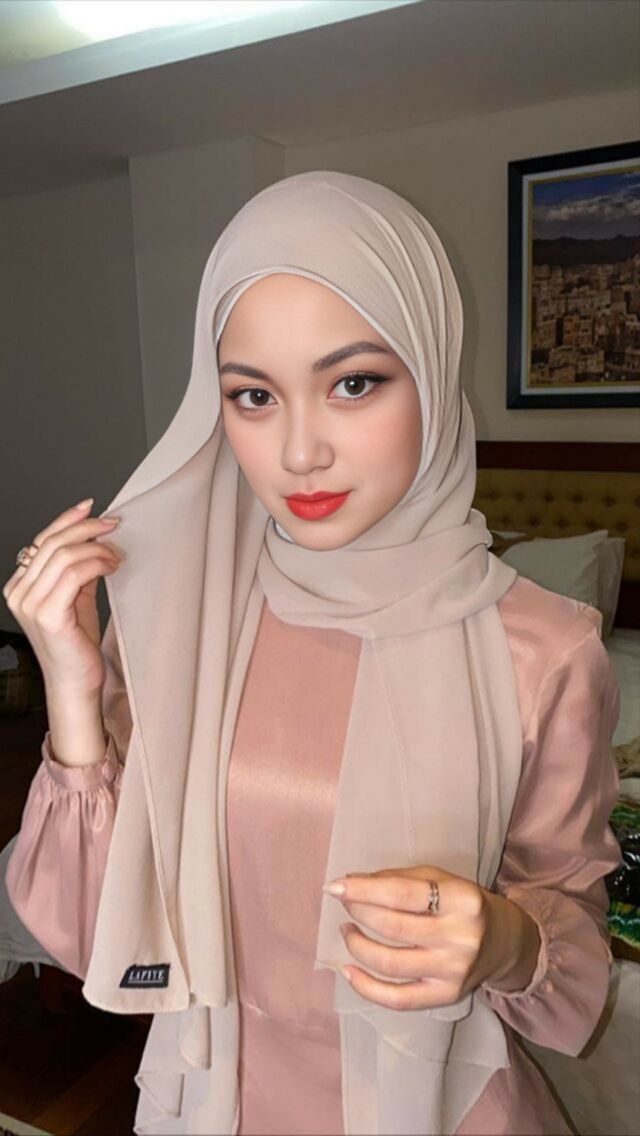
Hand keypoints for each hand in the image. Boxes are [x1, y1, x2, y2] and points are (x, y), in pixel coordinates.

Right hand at [2, 499, 123, 697]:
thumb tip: (95, 538)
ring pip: (64, 556)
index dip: (67, 520)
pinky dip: (97, 564)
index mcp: (20, 586)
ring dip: (96, 549)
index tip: (91, 507)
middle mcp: (18, 593)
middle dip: (87, 529)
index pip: (41, 541)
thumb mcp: (76, 597)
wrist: (76, 682)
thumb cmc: (76, 643)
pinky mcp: (47, 614)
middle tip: (114, 526)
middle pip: (52, 544)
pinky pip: (74, 574)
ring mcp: (29, 604)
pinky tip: (111, 568)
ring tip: (116, 557)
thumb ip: (78, 569)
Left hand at [324, 864, 540, 1010]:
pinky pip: (398, 999)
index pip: (402, 894)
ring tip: (347, 929)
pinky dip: (366, 987)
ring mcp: (453, 971)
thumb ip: (398, 879)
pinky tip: (348, 970)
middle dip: (359, 912)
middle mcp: (460, 937)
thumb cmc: (462, 904)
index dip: (363, 890)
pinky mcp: (446, 997)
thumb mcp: (440, 879)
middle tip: (344, 902)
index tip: (334, 886)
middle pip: (393, 927)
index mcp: (462, 899)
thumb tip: (351, 881)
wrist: (503, 942)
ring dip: (357, 945)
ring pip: (390, 963)